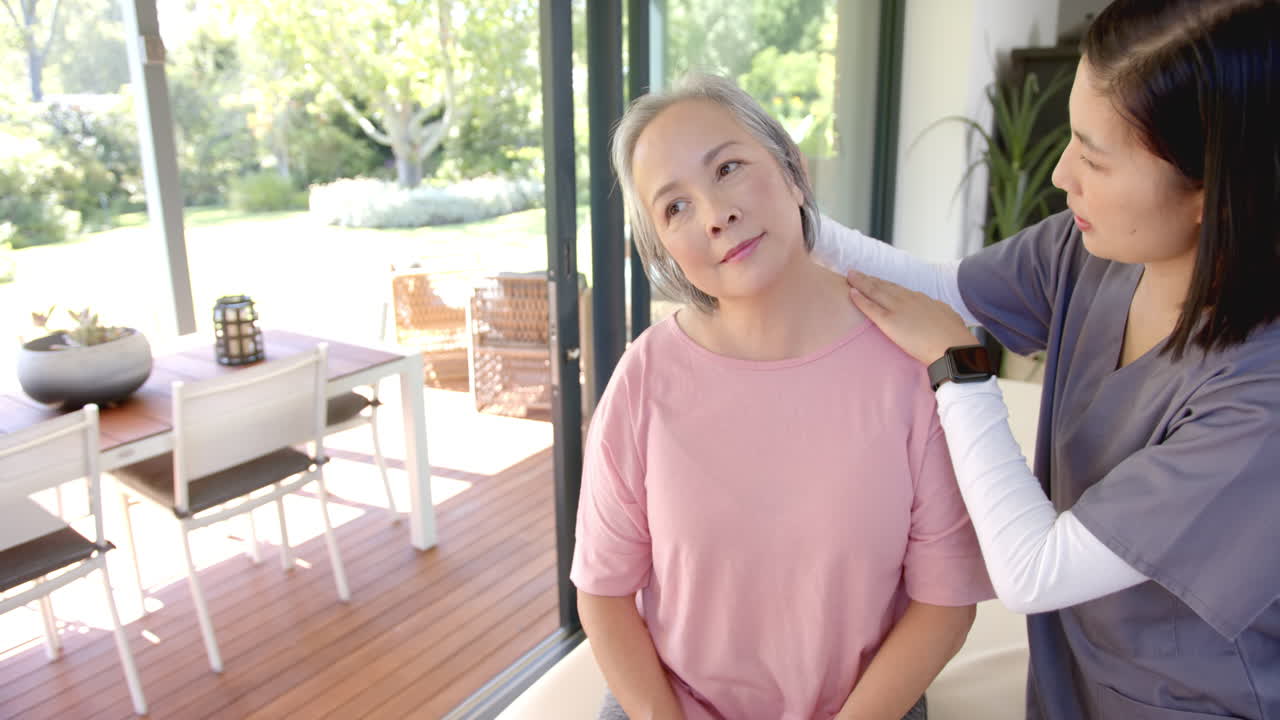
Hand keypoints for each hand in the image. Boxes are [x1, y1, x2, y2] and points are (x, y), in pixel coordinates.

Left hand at [847, 270, 978, 365]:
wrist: (952, 345)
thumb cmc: (955, 336)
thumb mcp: (949, 316)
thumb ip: (939, 311)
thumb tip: (938, 310)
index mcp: (921, 299)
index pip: (898, 289)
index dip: (885, 284)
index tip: (876, 280)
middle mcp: (908, 299)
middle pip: (884, 286)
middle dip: (869, 279)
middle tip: (856, 273)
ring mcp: (898, 308)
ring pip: (875, 291)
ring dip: (861, 282)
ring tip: (850, 276)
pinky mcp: (890, 321)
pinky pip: (870, 307)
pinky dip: (859, 299)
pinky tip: (850, 292)